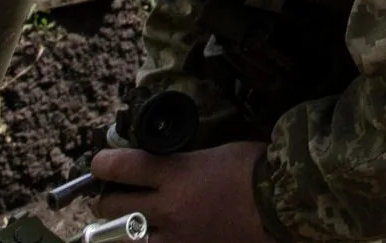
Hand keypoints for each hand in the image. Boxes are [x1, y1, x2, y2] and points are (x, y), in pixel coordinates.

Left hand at [91, 142, 274, 242]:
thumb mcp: (217, 152)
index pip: (120, 167)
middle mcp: (168, 207)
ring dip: (119, 229)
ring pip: (122, 238)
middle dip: (108, 198)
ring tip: (130, 222)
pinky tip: (156, 236)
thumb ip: (184, 161)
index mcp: (176, 174)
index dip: (101, 163)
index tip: (100, 163)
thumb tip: (162, 162)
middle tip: (115, 194)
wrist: (284, 204)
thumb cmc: (257, 170)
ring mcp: (176, 236)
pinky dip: (149, 242)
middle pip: (111, 206)